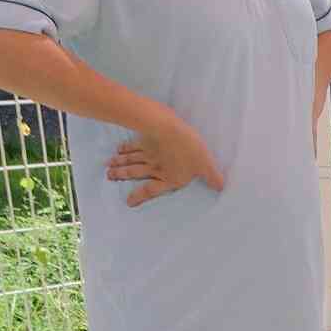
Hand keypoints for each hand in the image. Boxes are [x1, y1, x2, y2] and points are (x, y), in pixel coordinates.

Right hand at [106, 108, 225, 206]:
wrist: (169, 127)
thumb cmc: (189, 149)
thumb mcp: (205, 165)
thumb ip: (212, 177)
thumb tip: (221, 187)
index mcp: (167, 177)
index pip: (151, 190)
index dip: (139, 197)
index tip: (128, 202)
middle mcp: (154, 167)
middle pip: (135, 173)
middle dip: (122, 176)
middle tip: (109, 177)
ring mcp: (147, 153)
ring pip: (131, 160)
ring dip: (119, 164)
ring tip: (108, 169)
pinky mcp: (145, 139)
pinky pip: (132, 145)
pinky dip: (124, 148)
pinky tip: (118, 150)